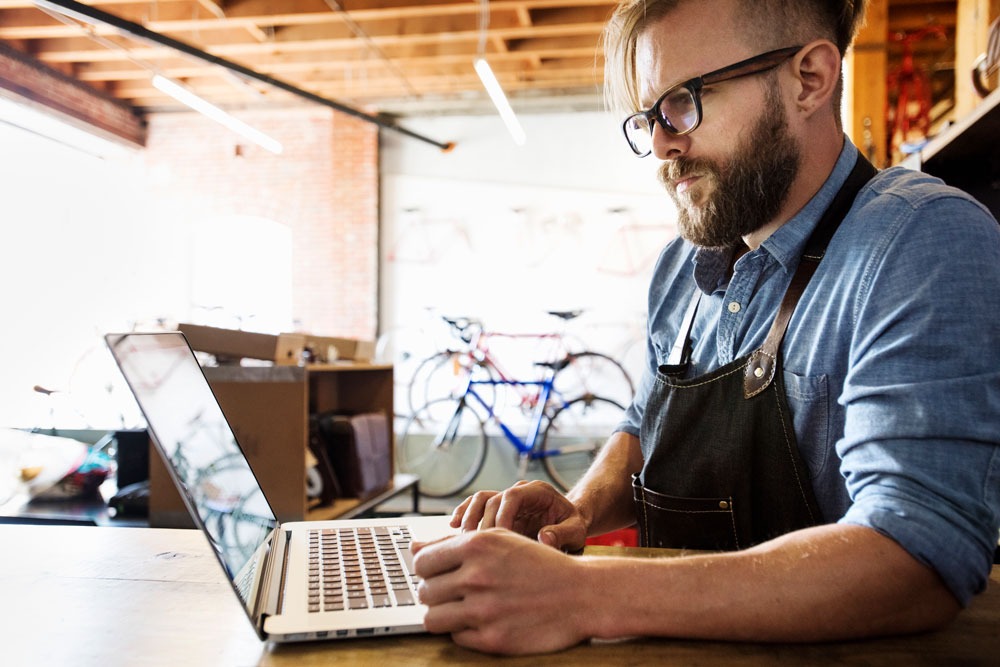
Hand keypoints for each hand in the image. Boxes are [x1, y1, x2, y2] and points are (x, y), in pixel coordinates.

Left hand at [412, 529, 590, 654]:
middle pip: (425, 591)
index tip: (438, 573)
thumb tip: (413, 548)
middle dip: (436, 592)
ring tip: (462, 609)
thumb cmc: (537, 564)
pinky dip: (465, 631)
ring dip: (443, 614)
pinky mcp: (492, 639)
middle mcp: (476, 576)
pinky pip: (456, 637)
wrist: (580, 594)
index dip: (427, 569)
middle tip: (455, 592)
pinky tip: (484, 620)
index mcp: (476, 546)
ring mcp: (483, 610)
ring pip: (432, 618)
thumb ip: (452, 543)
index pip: (422, 562)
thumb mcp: (499, 540)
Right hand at [450, 480, 587, 551]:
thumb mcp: (576, 530)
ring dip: (469, 519)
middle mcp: (518, 491)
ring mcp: (506, 500)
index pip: (512, 495)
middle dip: (483, 523)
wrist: (569, 523)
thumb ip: (563, 534)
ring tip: (463, 541)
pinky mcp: (497, 510)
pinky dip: (463, 514)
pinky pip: (475, 506)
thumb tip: (544, 539)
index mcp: (537, 491)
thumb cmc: (573, 527)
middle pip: (492, 500)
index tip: (499, 538)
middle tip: (478, 548)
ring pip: (479, 501)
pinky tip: (452, 527)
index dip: (501, 515)